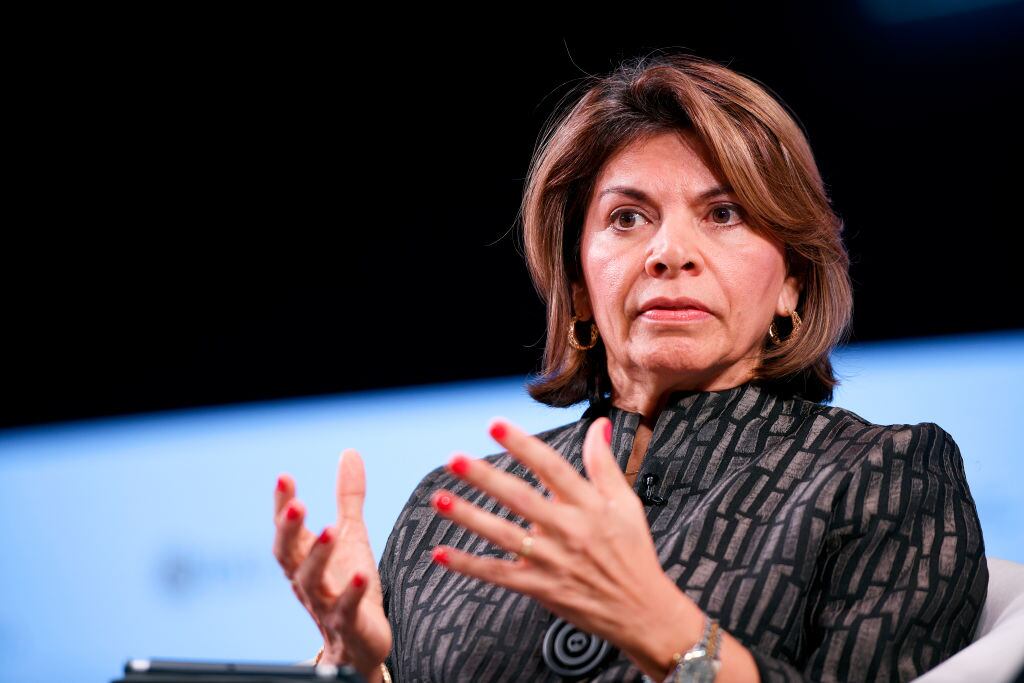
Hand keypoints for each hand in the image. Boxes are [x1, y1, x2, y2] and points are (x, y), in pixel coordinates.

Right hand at [272, 449, 391, 678]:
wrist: (359, 642)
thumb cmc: (349, 583)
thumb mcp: (351, 534)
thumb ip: (347, 497)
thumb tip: (349, 452)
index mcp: (304, 557)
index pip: (286, 529)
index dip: (282, 505)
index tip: (284, 477)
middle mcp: (307, 579)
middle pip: (289, 554)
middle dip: (290, 529)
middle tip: (296, 504)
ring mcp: (325, 602)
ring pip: (312, 580)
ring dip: (319, 554)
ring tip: (331, 528)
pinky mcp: (348, 623)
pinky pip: (346, 608)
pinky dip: (352, 592)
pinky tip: (362, 573)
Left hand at [427, 417, 702, 670]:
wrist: (641, 611)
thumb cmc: (633, 553)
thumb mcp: (626, 503)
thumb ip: (604, 463)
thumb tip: (599, 424)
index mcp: (587, 505)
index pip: (550, 467)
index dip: (522, 444)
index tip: (494, 425)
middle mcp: (567, 530)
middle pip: (519, 498)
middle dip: (485, 477)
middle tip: (454, 459)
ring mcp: (551, 560)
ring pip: (502, 534)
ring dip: (468, 516)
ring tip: (439, 498)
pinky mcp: (539, 587)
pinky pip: (497, 574)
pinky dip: (468, 565)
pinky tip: (441, 552)